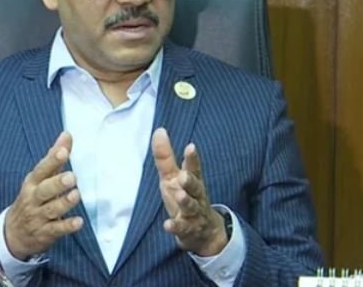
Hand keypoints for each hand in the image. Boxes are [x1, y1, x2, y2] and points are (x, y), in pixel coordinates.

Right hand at [4, 132, 83, 259]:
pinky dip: (66, 226)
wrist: (12, 234)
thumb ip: (55, 157)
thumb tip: (67, 134)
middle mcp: (33, 199)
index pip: (42, 169)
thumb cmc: (31, 198)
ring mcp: (38, 217)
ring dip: (64, 203)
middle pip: (44, 190)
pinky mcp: (45, 233)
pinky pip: (56, 229)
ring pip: (51, 209)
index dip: (52, 160)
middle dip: (57, 183)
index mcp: (33, 182)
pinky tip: (78, 222)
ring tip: (76, 195)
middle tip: (72, 177)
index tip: (63, 152)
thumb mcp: (40, 178)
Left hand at [151, 128, 227, 255]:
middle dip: (190, 181)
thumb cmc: (184, 197)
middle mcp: (195, 195)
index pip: (194, 168)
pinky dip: (175, 226)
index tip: (190, 146)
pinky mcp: (188, 229)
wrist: (203, 232)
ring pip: (191, 207)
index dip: (192, 158)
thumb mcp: (173, 176)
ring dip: (186, 201)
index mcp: (192, 180)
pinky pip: (182, 228)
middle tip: (184, 175)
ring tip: (180, 195)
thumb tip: (159, 130)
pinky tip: (168, 224)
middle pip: (195, 187)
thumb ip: (166, 156)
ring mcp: (193, 213)